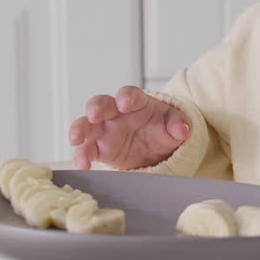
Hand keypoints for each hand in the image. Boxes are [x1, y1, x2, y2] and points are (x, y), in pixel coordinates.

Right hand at [68, 86, 190, 169]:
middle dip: (96, 107)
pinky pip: (86, 150)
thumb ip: (178, 124)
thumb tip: (183, 129)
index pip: (130, 95)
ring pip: (87, 125)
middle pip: (102, 104)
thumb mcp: (174, 124)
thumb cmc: (162, 128)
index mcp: (136, 102)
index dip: (126, 97)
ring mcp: (105, 130)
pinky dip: (81, 156)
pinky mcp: (99, 148)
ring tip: (76, 139)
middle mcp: (116, 113)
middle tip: (94, 113)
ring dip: (80, 129)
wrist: (157, 148)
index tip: (125, 102)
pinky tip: (81, 165)